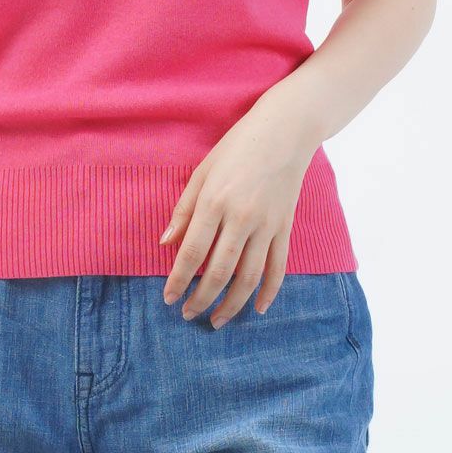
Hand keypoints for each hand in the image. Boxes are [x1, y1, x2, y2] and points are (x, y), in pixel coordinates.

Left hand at [159, 101, 317, 327]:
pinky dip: (269, 291)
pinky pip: (278, 267)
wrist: (284, 132)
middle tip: (188, 315)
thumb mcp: (202, 172)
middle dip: (201, 299)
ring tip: (217, 320)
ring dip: (232, 304)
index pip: (192, 252)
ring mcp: (267, 224)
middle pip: (219, 271)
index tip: (168, 299)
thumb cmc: (236, 148)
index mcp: (214, 202)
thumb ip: (183, 211)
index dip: (178, 280)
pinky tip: (258, 308)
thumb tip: (166, 244)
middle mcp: (241, 217)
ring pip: (249, 277)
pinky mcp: (285, 227)